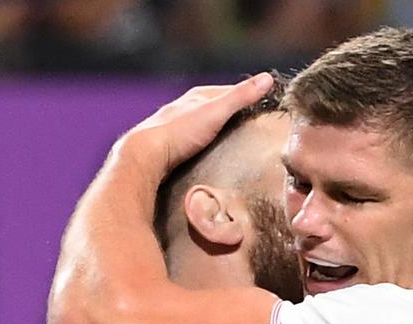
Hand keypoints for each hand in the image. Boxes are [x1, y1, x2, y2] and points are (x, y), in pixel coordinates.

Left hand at [113, 73, 274, 176]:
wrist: (144, 156)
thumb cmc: (180, 132)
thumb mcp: (216, 112)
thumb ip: (241, 97)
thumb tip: (268, 79)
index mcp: (195, 96)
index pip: (227, 90)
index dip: (246, 95)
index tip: (263, 102)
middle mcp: (183, 107)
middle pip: (212, 107)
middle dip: (229, 113)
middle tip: (250, 124)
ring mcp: (174, 126)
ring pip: (200, 124)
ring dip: (214, 131)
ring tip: (231, 142)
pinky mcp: (167, 146)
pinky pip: (190, 142)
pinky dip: (202, 145)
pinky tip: (206, 154)